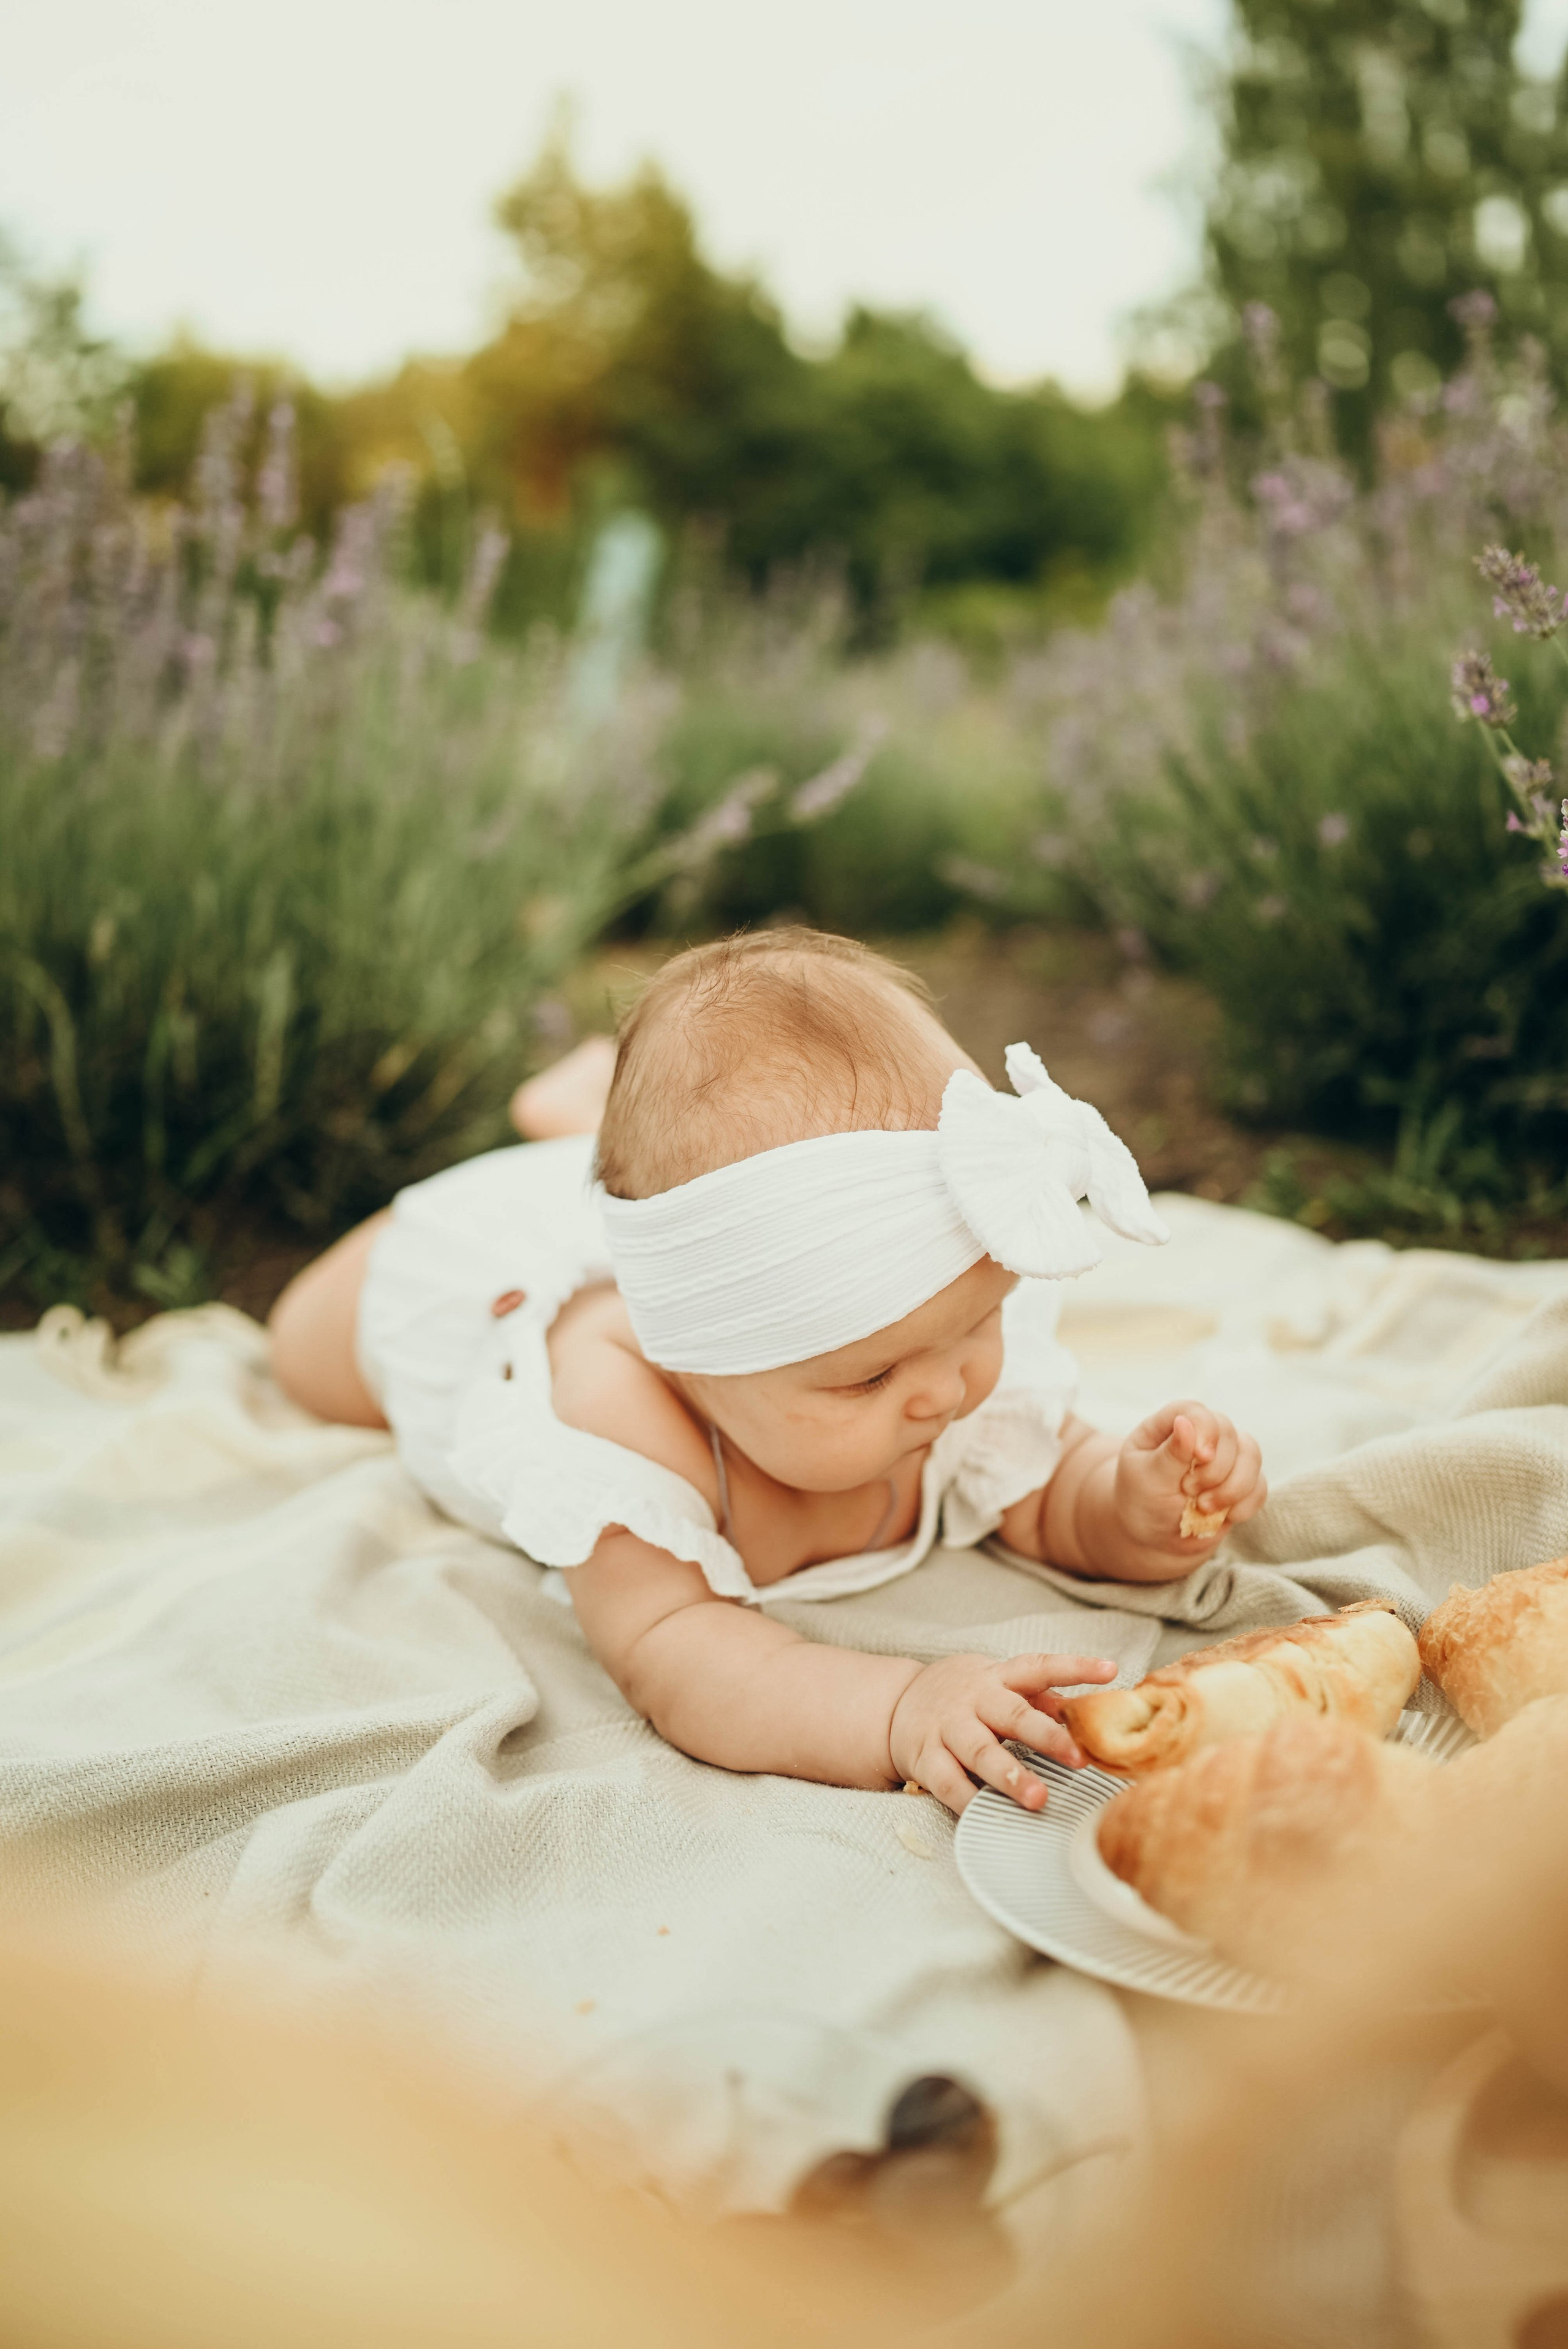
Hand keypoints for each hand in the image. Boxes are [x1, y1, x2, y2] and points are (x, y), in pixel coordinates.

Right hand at [888, 1650, 1116, 1814]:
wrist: (895, 1704)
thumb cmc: (966, 1697)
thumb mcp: (1000, 1685)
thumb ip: (1042, 1699)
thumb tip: (1091, 1713)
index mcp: (998, 1678)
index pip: (1039, 1667)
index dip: (1074, 1667)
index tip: (1110, 1670)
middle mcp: (973, 1700)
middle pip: (1012, 1714)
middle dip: (1046, 1736)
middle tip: (1078, 1758)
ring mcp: (947, 1728)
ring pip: (979, 1751)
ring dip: (1009, 1775)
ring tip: (1038, 1798)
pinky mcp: (924, 1756)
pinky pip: (947, 1782)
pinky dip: (968, 1800)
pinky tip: (987, 1813)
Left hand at [1114, 1400, 1266, 1556]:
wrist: (1153, 1538)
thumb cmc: (1142, 1502)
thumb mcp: (1147, 1479)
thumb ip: (1170, 1454)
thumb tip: (1186, 1422)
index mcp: (1168, 1426)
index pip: (1195, 1411)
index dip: (1205, 1430)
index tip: (1201, 1458)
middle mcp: (1200, 1435)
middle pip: (1228, 1432)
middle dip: (1215, 1468)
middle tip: (1189, 1491)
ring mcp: (1224, 1457)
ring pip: (1251, 1455)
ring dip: (1234, 1486)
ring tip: (1205, 1507)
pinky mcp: (1240, 1482)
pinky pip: (1259, 1485)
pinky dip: (1246, 1503)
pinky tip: (1227, 1516)